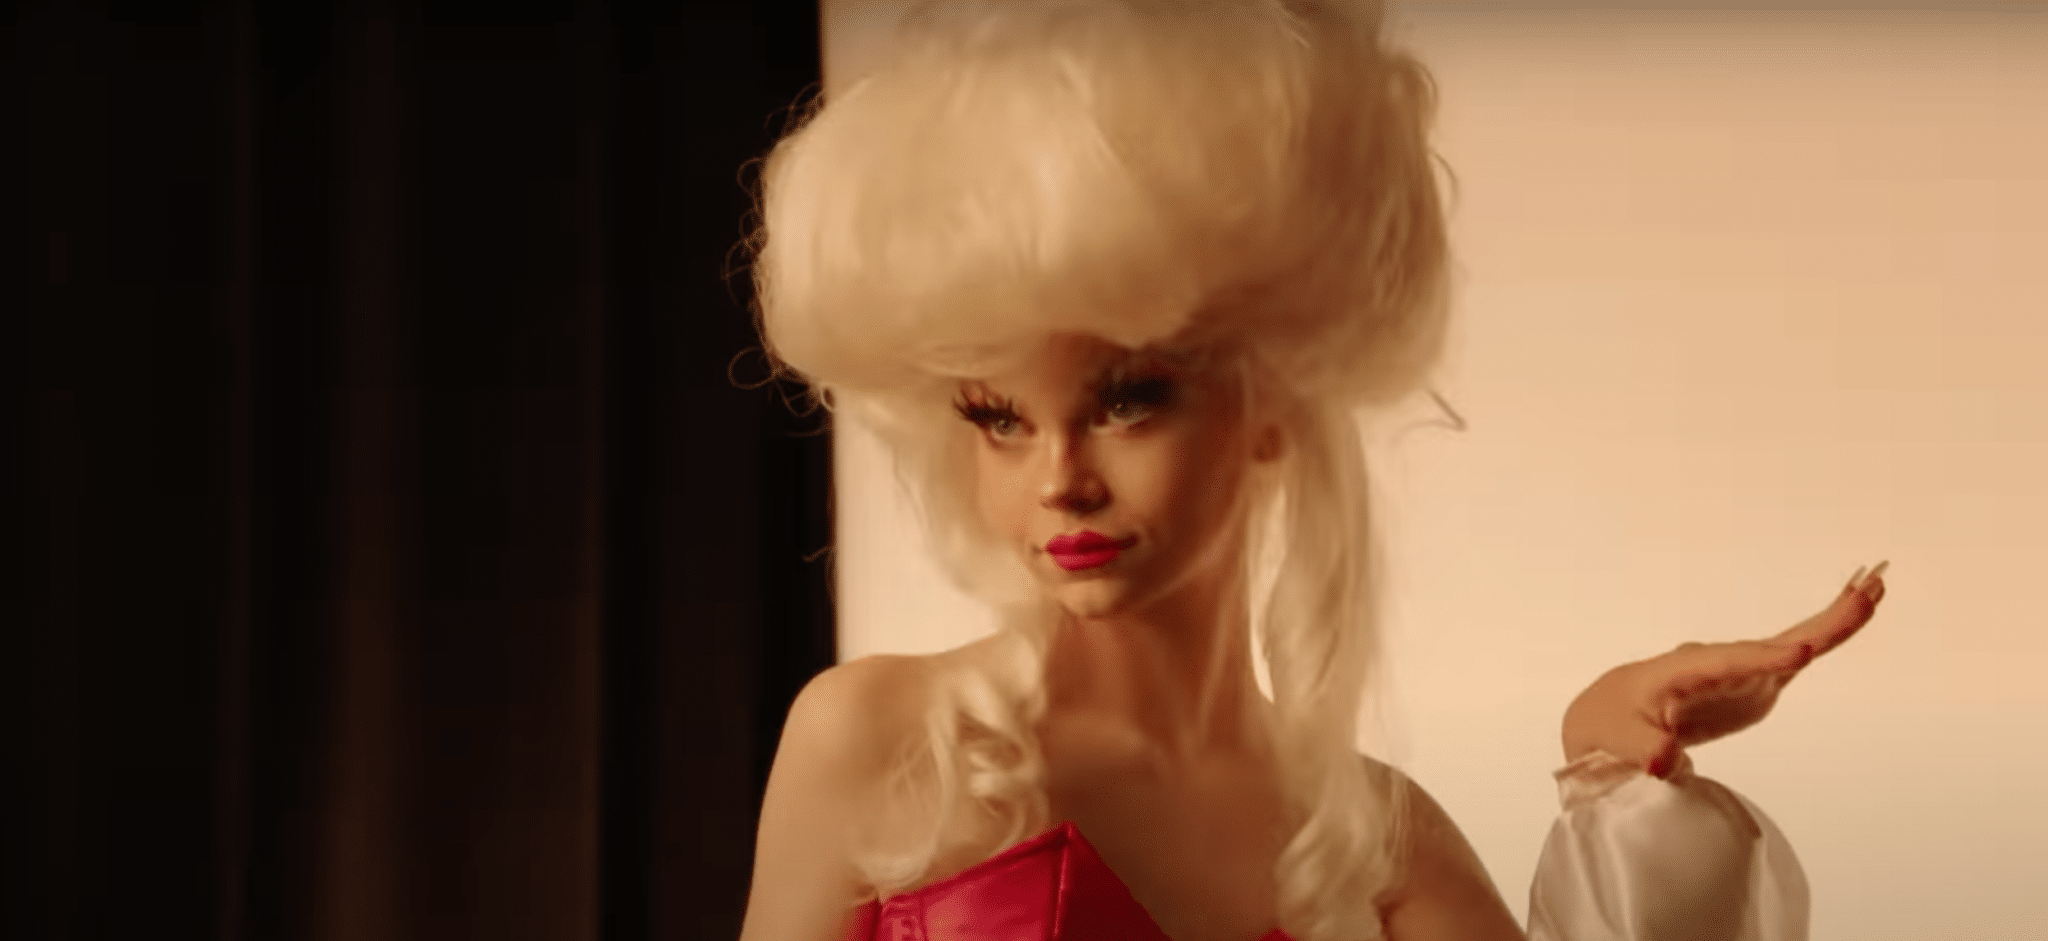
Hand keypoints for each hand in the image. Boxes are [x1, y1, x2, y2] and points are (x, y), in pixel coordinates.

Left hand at [1561, 562, 1888, 777]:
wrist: (1612, 715)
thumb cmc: (1613, 724)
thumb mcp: (1620, 741)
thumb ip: (1645, 749)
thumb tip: (1666, 764)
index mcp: (1683, 671)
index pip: (1726, 664)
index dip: (1763, 661)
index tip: (1800, 652)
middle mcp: (1716, 661)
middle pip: (1769, 643)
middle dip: (1813, 624)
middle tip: (1862, 596)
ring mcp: (1739, 670)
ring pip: (1790, 642)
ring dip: (1833, 620)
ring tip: (1875, 590)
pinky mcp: (1754, 683)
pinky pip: (1794, 656)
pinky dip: (1825, 637)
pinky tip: (1854, 616)